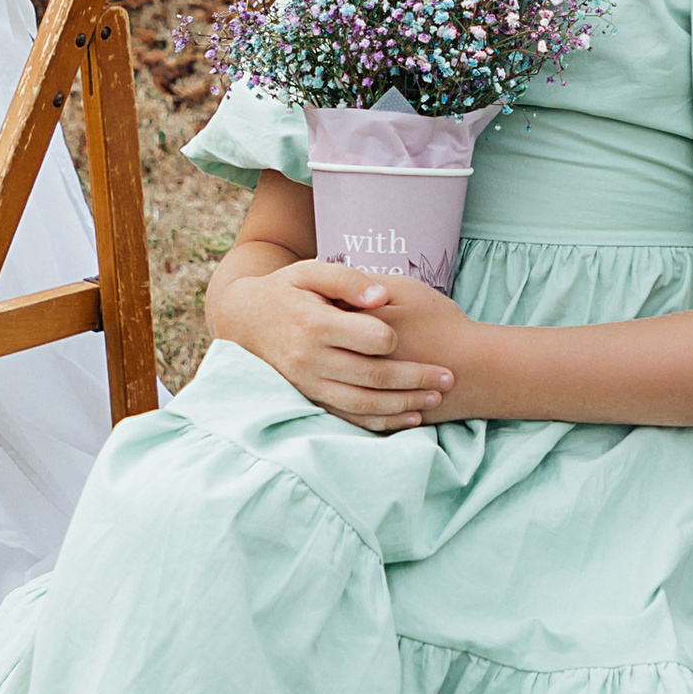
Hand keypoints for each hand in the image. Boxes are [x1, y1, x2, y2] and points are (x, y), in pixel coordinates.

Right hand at [215, 258, 460, 433]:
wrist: (244, 321)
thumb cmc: (285, 291)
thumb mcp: (310, 271)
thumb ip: (348, 280)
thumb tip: (382, 295)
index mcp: (315, 324)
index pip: (370, 339)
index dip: (398, 340)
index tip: (419, 338)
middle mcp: (310, 359)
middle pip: (373, 376)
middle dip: (415, 379)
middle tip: (449, 377)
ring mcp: (308, 384)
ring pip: (363, 403)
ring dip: (404, 405)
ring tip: (435, 398)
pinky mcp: (309, 398)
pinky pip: (349, 417)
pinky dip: (381, 422)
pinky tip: (409, 419)